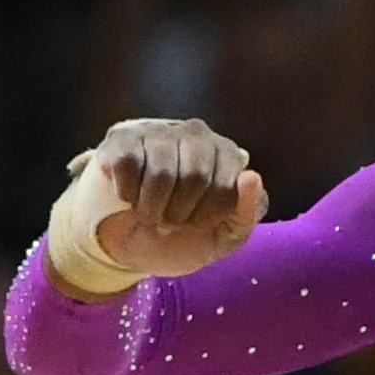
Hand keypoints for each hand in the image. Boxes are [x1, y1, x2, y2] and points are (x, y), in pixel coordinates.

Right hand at [81, 117, 268, 279]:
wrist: (132, 242)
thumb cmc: (186, 236)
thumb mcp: (225, 238)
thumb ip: (247, 213)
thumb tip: (251, 176)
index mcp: (228, 154)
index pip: (224, 186)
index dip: (206, 216)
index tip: (197, 223)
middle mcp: (196, 134)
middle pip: (194, 176)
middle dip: (179, 214)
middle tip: (171, 221)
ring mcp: (158, 131)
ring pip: (159, 173)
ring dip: (150, 209)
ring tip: (150, 212)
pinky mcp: (122, 137)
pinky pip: (126, 164)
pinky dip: (126, 194)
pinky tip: (129, 195)